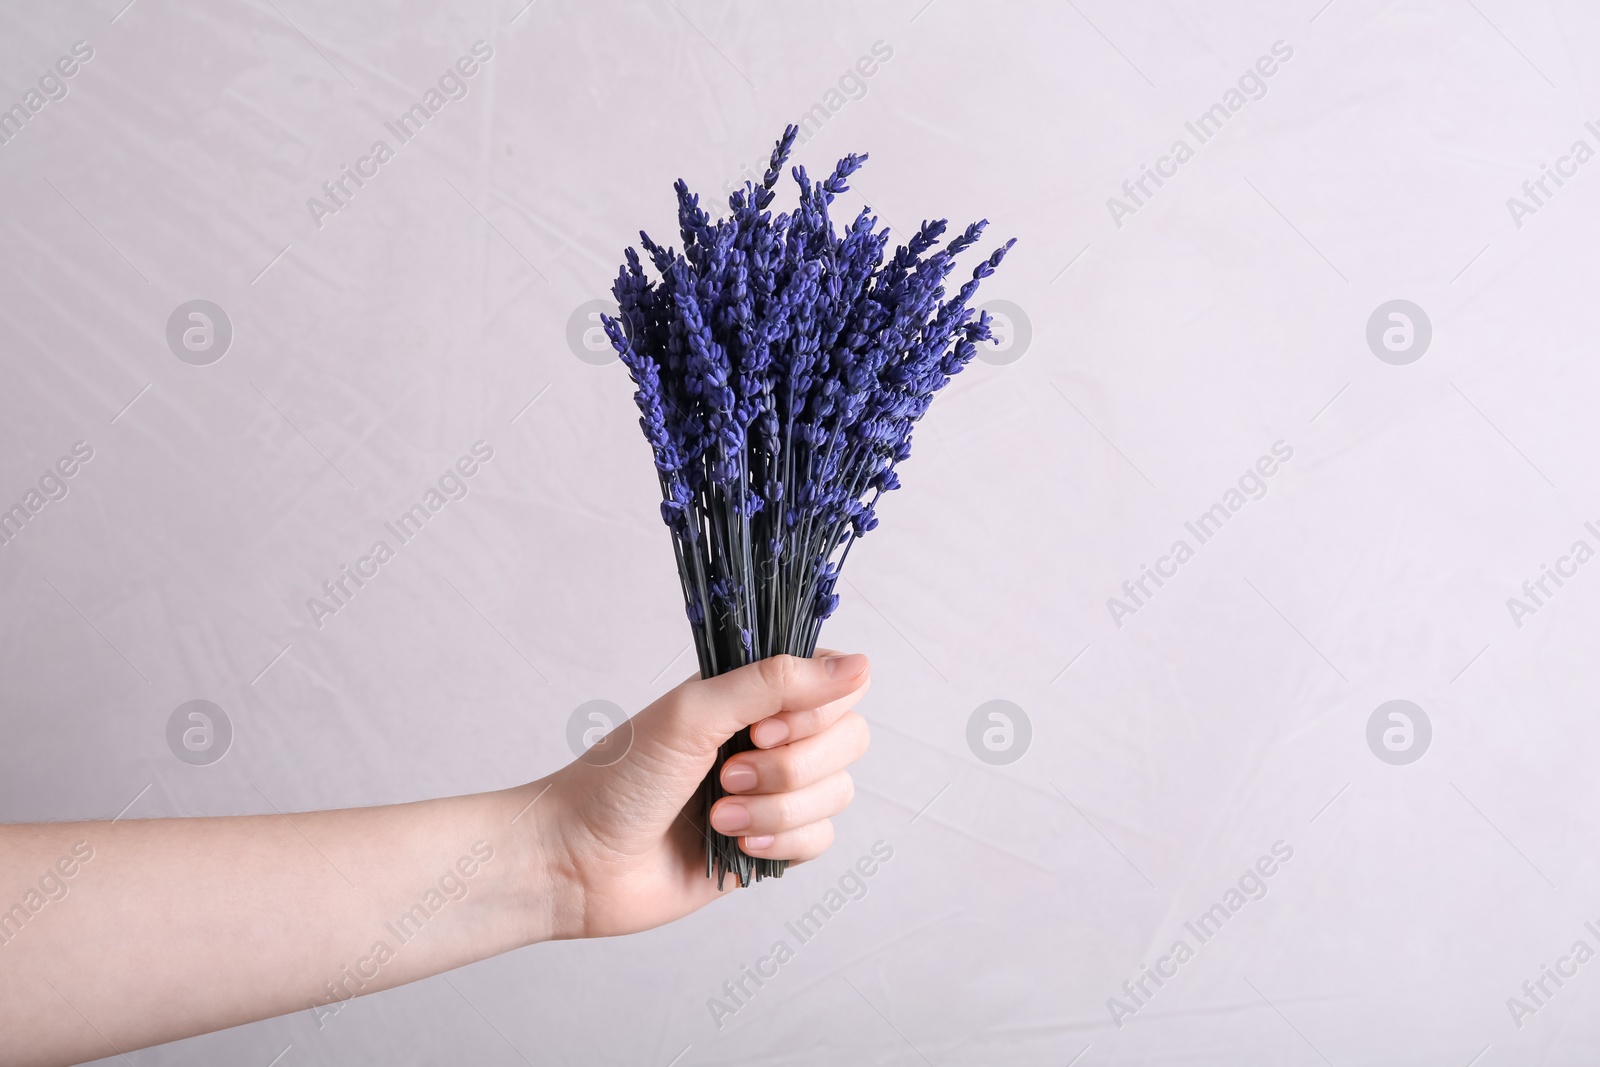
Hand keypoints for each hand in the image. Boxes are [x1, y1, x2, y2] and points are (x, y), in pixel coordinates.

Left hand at [529, 651, 871, 939]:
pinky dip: (779, 843)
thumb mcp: (696, 712)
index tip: (763, 728)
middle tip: (727, 773)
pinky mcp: (771, 845)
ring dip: (776, 809)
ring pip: (836, 793)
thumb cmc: (620, 777)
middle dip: (792, 767)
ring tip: (718, 816)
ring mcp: (774, 792)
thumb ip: (776, 682)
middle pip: (849, 739)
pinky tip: (735, 845)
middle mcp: (770, 736)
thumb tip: (860, 665)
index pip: (837, 683)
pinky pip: (820, 839)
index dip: (816, 709)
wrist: (578, 860)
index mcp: (752, 693)